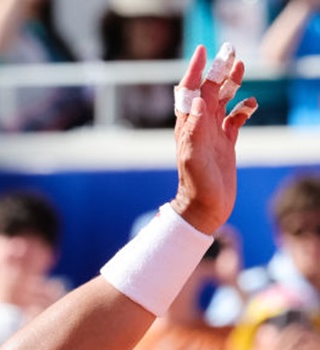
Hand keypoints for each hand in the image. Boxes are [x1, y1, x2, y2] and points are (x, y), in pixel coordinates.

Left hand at [170, 45, 255, 234]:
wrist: (204, 208)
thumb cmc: (196, 184)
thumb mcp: (193, 156)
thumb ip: (194, 129)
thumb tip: (197, 101)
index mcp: (188, 126)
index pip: (190, 91)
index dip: (196, 70)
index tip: (203, 51)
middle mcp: (199, 127)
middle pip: (209, 91)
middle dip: (217, 70)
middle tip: (229, 49)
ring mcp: (213, 135)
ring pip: (223, 101)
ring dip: (231, 84)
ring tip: (240, 66)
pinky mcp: (226, 144)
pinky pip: (235, 120)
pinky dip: (244, 109)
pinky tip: (252, 104)